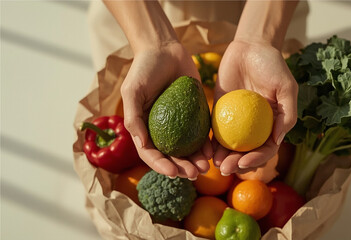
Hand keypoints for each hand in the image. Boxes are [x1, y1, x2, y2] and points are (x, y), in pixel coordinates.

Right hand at [121, 42, 211, 178]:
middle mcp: (162, 129)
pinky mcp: (196, 113)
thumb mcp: (132, 91)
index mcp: (145, 128)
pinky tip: (212, 151)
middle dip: (182, 168)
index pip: (152, 154)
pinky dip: (206, 144)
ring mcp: (180, 123)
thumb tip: (142, 145)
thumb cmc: (144, 69)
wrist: (164, 49)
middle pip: (172, 156)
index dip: (161, 166)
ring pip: (188, 149)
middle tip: (194, 174)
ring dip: (196, 161)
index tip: (172, 173)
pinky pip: (202, 132)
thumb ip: (133, 117)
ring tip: (206, 168)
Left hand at [213, 40, 297, 174]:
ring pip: (229, 145)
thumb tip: (278, 140)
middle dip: (236, 164)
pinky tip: (204, 150)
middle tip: (225, 169)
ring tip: (214, 164)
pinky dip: (210, 142)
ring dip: (223, 157)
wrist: (250, 46)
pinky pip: (215, 130)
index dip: (256, 160)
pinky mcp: (220, 111)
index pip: (265, 148)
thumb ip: (287, 113)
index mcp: (272, 124)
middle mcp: (255, 126)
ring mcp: (236, 120)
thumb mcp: (286, 86)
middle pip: (246, 152)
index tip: (244, 163)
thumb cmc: (272, 65)